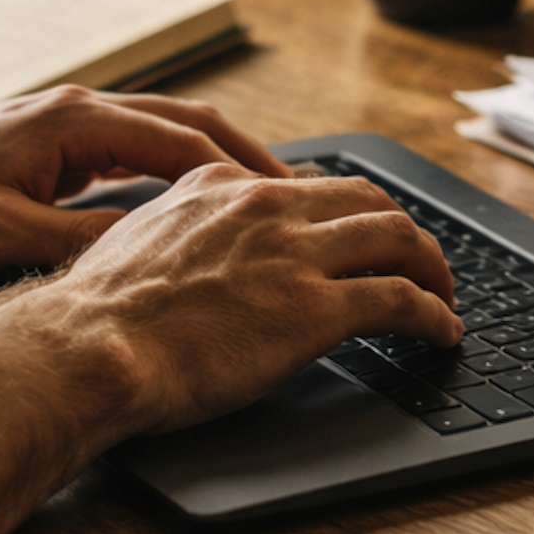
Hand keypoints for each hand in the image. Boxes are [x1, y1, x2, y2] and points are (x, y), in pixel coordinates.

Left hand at [0, 85, 291, 277]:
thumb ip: (78, 245)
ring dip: (212, 161)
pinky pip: (130, 148)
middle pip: (186, 123)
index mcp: (73, 122)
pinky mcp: (46, 144)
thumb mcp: (0, 237)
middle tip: (296, 196)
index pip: (183, 138)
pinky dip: (171, 170)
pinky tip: (185, 202)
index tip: (286, 202)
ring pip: (161, 132)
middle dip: (246, 157)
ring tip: (258, 199)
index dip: (242, 172)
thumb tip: (147, 255)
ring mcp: (61, 124)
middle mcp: (75, 111)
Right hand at [37, 162, 461, 435]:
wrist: (90, 347)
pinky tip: (442, 332)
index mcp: (221, 187)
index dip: (345, 212)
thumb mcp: (137, 238)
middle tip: (417, 261)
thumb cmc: (98, 312)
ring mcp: (294, 255)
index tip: (357, 235)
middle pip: (366, 201)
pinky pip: (401, 300)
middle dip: (401, 231)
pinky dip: (434, 314)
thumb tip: (191, 248)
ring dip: (432, 268)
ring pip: (397, 239)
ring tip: (443, 294)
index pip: (308, 186)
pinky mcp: (315, 308)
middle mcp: (266, 208)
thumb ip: (180, 230)